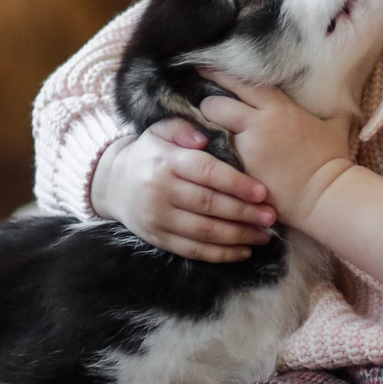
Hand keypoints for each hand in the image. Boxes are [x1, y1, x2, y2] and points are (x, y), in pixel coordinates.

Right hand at [93, 118, 275, 262]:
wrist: (112, 183)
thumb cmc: (150, 153)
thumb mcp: (161, 131)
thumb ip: (185, 129)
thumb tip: (205, 138)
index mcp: (166, 162)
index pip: (206, 172)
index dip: (236, 183)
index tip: (263, 192)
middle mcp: (160, 191)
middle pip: (209, 205)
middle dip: (244, 213)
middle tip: (271, 216)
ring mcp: (158, 218)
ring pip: (204, 232)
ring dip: (238, 236)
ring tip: (264, 235)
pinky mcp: (158, 239)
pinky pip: (193, 251)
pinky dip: (220, 254)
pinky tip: (244, 251)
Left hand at [198, 74, 355, 231]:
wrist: (326, 196)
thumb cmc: (332, 161)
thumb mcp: (335, 125)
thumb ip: (330, 107)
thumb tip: (340, 94)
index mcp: (279, 109)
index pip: (241, 83)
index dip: (220, 74)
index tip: (204, 68)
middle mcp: (258, 125)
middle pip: (215, 105)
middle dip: (208, 107)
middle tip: (208, 111)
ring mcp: (246, 150)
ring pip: (210, 132)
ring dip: (207, 133)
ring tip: (206, 136)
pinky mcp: (239, 173)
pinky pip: (216, 158)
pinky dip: (213, 157)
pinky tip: (212, 158)